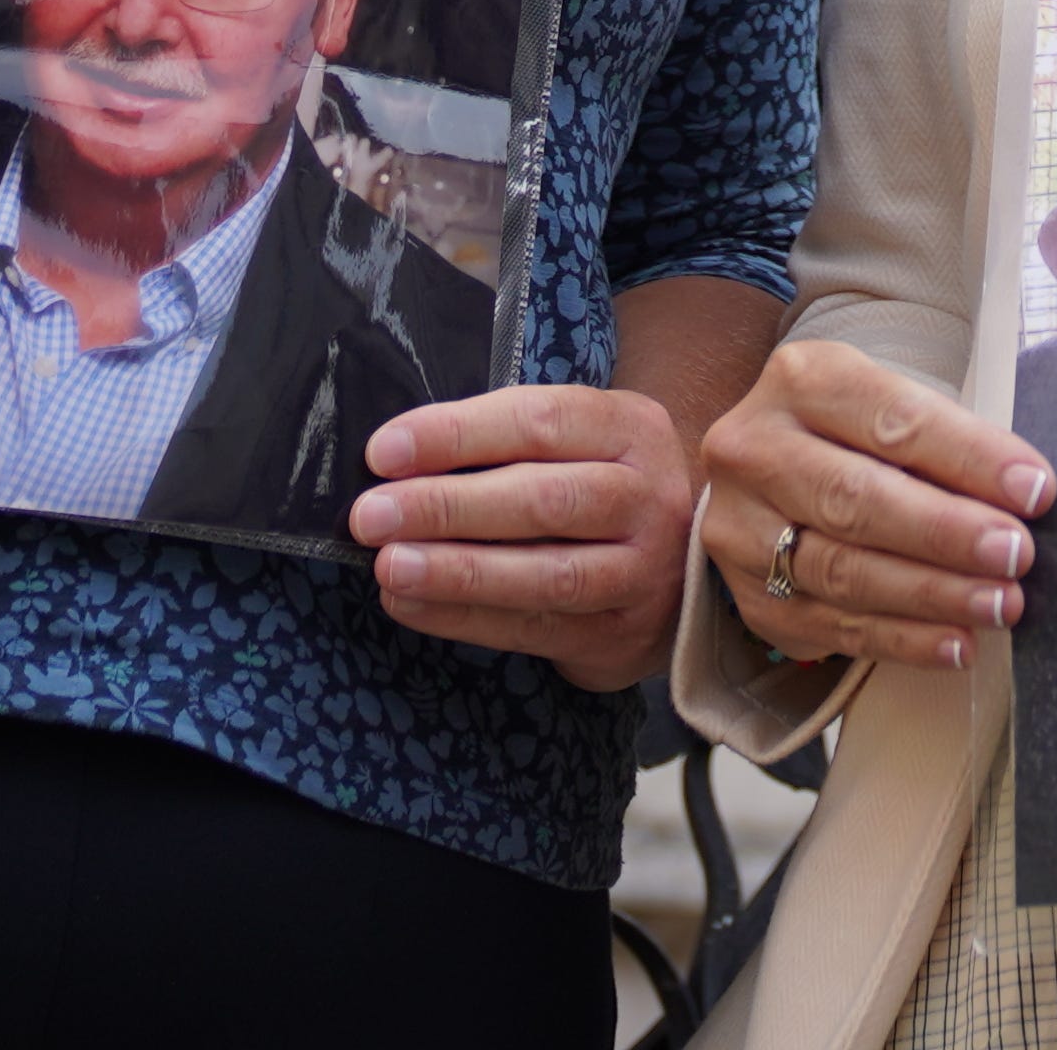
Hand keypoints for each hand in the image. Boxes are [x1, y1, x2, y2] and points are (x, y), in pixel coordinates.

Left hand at [354, 387, 703, 690]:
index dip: (458, 434)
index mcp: (632, 429)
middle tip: (371, 514)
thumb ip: (506, 440)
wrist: (685, 564)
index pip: (540, 421)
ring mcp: (642, 572)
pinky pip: (533, 630)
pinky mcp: (618, 634)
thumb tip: (396, 458)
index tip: (383, 451)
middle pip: (543, 500)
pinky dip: (464, 619)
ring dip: (456, 571)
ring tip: (389, 566)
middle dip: (447, 507)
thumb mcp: (580, 439)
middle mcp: (647, 497)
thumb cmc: (599, 485)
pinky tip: (409, 605)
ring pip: (545, 574)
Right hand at [696, 338, 1046, 678]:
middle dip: (946, 533)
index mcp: (802, 381)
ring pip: (843, 570)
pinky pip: (832, 626)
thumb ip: (944, 446)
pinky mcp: (746, 594)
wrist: (763, 469)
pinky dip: (902, 640)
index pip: (893, 422)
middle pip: (856, 499)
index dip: (968, 458)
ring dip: (932, 595)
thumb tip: (1027, 498)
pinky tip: (956, 644)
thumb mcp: (887, 406)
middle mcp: (755, 450)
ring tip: (999, 606)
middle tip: (1015, 556)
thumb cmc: (852, 434)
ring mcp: (739, 527)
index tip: (1034, 490)